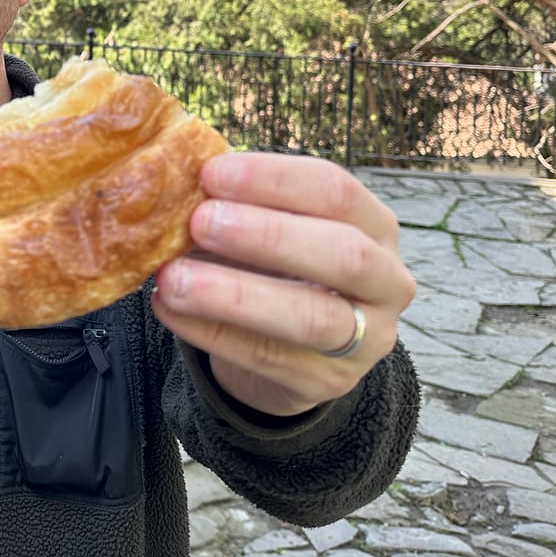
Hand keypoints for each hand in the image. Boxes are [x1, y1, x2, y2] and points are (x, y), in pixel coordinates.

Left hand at [151, 152, 416, 417]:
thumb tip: (178, 182)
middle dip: (267, 235)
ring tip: (173, 279)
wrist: (291, 349)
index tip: (211, 173)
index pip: (335, 190)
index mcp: (374, 224)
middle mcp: (387, 281)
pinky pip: (268, 358)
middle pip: (343, 254)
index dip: (273, 179)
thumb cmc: (277, 266)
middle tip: (199, 222)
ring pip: (311, 318)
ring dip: (235, 295)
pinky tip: (168, 309)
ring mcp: (366, 339)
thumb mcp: (270, 227)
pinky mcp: (327, 383)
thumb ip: (238, 205)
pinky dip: (211, 332)